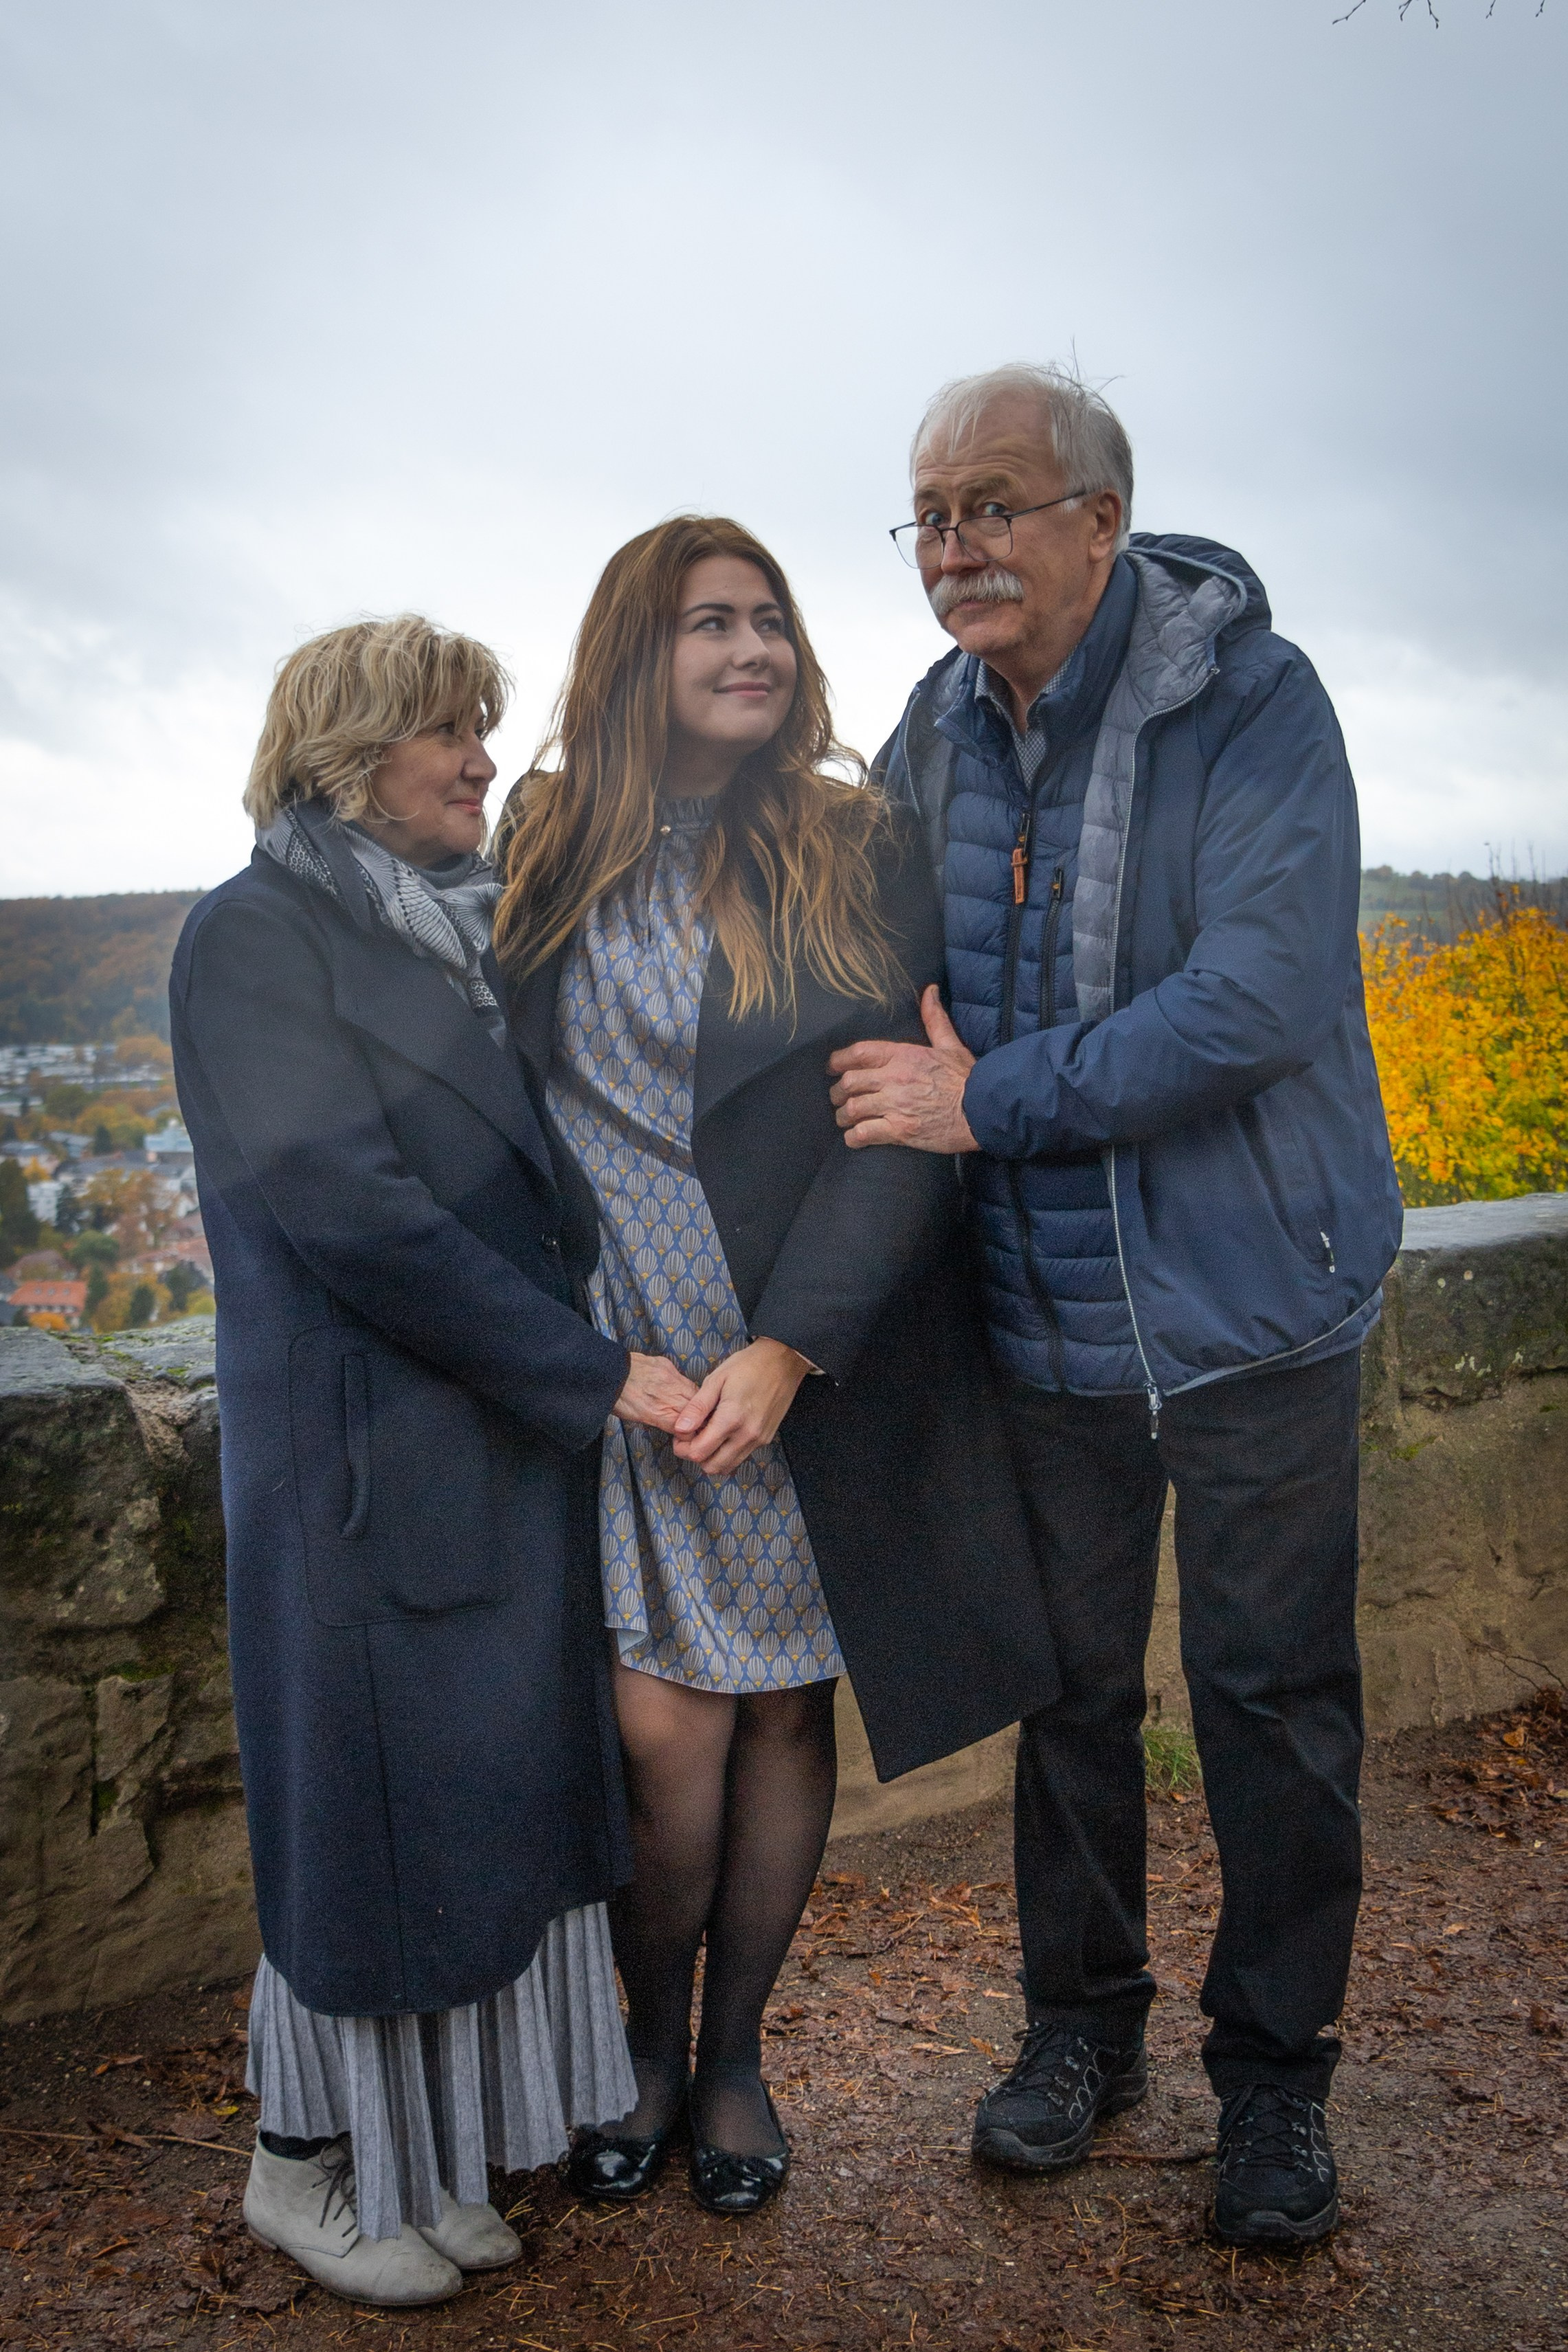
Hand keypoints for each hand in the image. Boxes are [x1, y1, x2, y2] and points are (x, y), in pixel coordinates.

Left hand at [612, 1351, 699, 1432]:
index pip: (686, 1428)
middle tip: (696, 1421)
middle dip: (698, 1417)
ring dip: (694, 1401)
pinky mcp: (666, 1365)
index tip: (690, 1434)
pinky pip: (683, 1378)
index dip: (690, 1433)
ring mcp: (668, 1377)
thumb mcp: (637, 1417)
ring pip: (694, 1391)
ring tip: (691, 1405)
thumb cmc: (617, 1397)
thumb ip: (660, 1421)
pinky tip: (679, 1389)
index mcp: (657, 1412)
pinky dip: (684, 1386)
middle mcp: (666, 1395)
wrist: (607, 1372)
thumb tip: (676, 1426)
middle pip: (694, 1409)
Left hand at [671, 1338, 812, 1477]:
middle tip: (691, 1438)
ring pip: (728, 1466)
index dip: (683, 1448)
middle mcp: (746, 1435)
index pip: (700, 1452)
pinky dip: (727, 1453)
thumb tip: (680, 1429)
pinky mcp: (765, 1439)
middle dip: (696, 1456)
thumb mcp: (716, 1379)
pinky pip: (741, 1457)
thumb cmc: (748, 1366)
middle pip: (712, 1466)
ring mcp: (758, 1439)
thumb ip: (697, 1407)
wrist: (782, 1362)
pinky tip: (724, 1434)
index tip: (681, 1436)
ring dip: (712, 1457)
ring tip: (707, 1436)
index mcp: (731, 1418)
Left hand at [827, 985, 978, 1153]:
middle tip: (839, 1098)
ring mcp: (895, 1105)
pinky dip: (853, 1137)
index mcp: (903, 1055)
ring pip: (852, 1109)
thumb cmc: (967, 1078)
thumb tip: (929, 990)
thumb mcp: (950, 1044)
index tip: (832, 1067)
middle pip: (849, 1082)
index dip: (838, 1060)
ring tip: (846, 1120)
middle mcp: (894, 1078)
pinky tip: (854, 1138)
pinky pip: (863, 1133)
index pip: (858, 1052)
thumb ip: (934, 1019)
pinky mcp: (900, 1131)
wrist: (984, 1111)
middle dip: (839, 1092)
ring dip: (844, 1116)